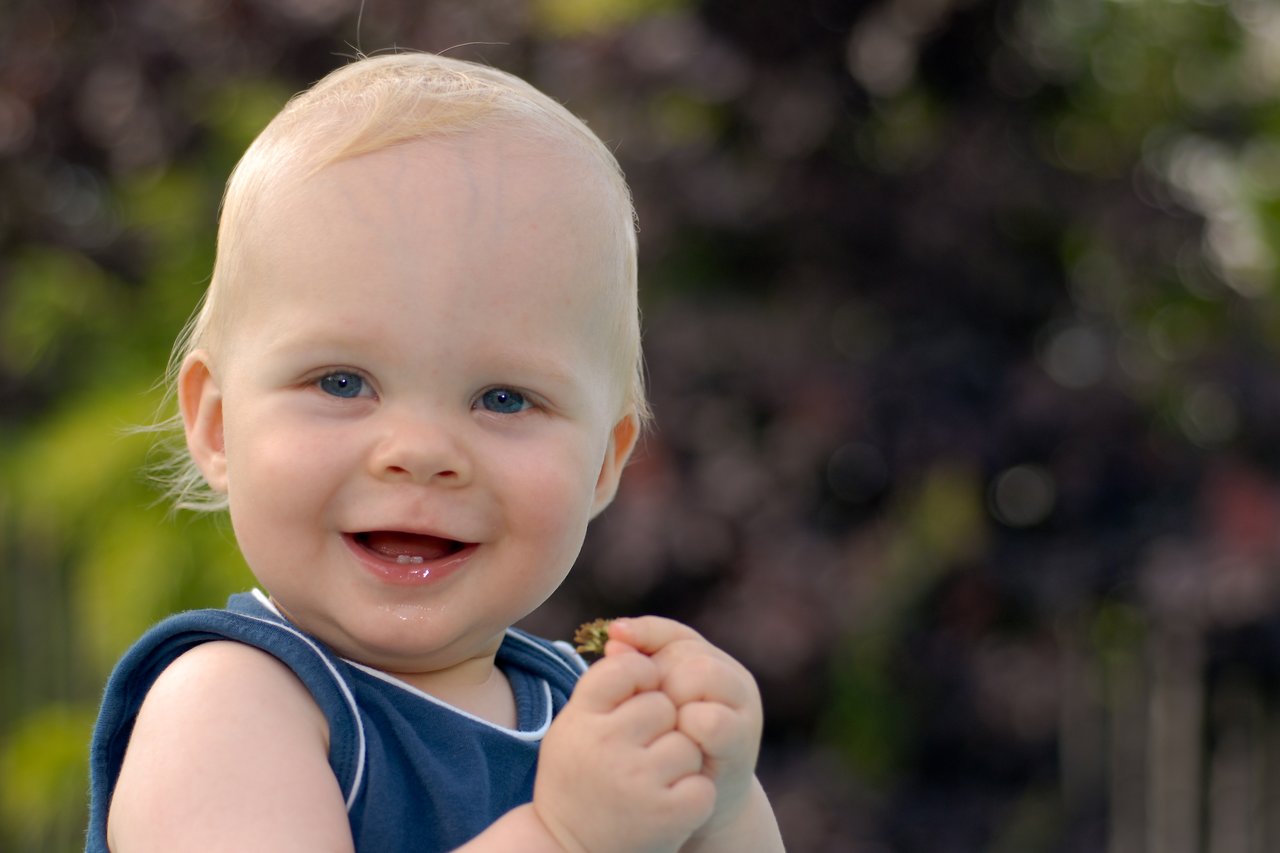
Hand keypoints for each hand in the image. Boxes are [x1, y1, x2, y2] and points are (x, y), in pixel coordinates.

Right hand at [533, 648, 716, 852]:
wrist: (569, 852)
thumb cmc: (579, 777)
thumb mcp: (576, 726)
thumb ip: (604, 682)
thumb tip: (625, 634)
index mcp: (579, 719)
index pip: (628, 669)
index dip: (640, 682)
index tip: (632, 705)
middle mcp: (604, 747)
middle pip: (663, 705)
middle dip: (661, 726)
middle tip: (635, 758)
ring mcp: (636, 782)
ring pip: (687, 743)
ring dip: (678, 763)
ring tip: (649, 787)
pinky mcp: (667, 815)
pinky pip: (701, 785)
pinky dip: (692, 797)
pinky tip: (666, 810)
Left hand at [604, 618, 764, 843]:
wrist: (689, 814)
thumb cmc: (661, 754)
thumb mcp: (647, 707)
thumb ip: (633, 672)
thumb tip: (613, 638)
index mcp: (708, 663)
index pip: (675, 633)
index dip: (645, 632)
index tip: (613, 635)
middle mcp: (732, 680)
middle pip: (689, 653)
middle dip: (659, 674)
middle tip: (637, 703)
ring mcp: (742, 710)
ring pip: (704, 674)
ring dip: (674, 697)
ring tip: (660, 724)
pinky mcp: (742, 744)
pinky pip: (711, 720)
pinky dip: (688, 727)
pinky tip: (674, 742)